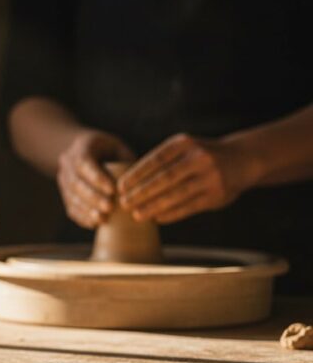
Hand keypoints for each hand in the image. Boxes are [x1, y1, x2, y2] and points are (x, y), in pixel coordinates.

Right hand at [57, 130, 133, 228]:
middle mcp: (67, 162)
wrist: (87, 151)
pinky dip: (82, 217)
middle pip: (76, 182)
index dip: (96, 177)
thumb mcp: (119, 149)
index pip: (84, 162)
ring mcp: (63, 178)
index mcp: (81, 146)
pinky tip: (94, 224)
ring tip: (102, 219)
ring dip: (86, 210)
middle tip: (109, 207)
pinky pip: (70, 207)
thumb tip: (137, 183)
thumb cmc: (111, 150)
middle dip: (92, 196)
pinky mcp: (65, 193)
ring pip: (71, 196)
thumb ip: (125, 162)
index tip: (112, 190)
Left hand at [118, 133, 256, 223]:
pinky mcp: (217, 194)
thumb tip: (130, 182)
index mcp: (184, 143)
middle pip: (164, 178)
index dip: (136, 174)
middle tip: (123, 203)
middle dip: (141, 193)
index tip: (120, 187)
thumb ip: (163, 161)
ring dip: (153, 206)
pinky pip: (189, 206)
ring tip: (136, 215)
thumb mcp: (184, 148)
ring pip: (176, 194)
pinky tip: (157, 218)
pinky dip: (171, 213)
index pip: (155, 160)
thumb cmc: (201, 156)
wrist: (243, 159)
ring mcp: (209, 176)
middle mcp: (198, 158)